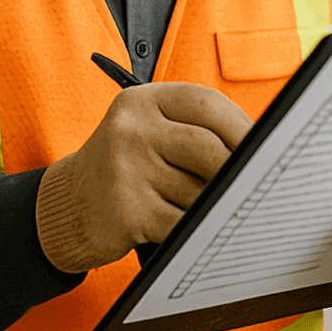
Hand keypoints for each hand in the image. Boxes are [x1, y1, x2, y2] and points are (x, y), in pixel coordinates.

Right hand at [36, 83, 252, 272]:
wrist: (68, 205)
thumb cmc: (124, 166)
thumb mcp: (147, 130)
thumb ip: (192, 130)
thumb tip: (259, 149)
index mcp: (141, 101)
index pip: (205, 103)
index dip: (241, 125)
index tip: (263, 145)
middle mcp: (130, 129)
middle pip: (207, 147)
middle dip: (236, 169)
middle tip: (252, 183)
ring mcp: (125, 169)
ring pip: (198, 190)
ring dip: (215, 204)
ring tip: (216, 207)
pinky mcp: (126, 210)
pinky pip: (182, 223)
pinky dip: (198, 229)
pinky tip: (200, 229)